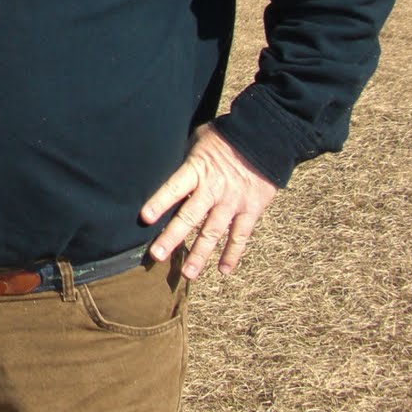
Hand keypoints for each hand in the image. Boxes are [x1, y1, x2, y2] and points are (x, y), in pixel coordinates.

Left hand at [140, 124, 278, 279]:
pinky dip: (233, 253)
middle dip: (172, 237)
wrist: (266, 137)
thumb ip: (184, 159)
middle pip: (190, 217)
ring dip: (200, 254)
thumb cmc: (225, 137)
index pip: (174, 188)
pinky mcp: (252, 209)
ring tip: (188, 274)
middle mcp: (213, 189)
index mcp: (197, 170)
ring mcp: (233, 202)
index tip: (145, 218)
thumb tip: (163, 168)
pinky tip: (224, 270)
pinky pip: (241, 235)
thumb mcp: (198, 140)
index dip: (160, 202)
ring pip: (213, 233)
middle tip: (156, 256)